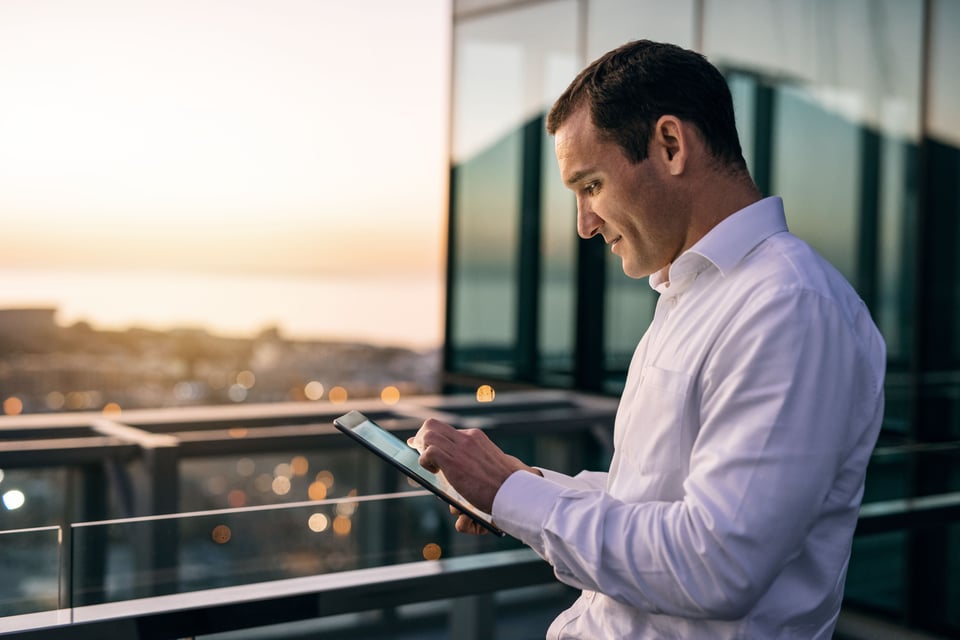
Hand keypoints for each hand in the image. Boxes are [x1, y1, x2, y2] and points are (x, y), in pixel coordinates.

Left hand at [412, 418, 537, 515]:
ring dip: (422, 450)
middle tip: (419, 454)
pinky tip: (434, 474)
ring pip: (428, 434)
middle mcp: (467, 438)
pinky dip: (425, 462)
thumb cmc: (507, 488)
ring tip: (430, 468)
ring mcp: (460, 448)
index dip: (431, 439)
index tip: (422, 447)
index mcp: (476, 438)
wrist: (515, 492)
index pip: (446, 431)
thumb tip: (462, 504)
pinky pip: (429, 452)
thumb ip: (476, 477)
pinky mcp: (454, 462)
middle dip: (421, 439)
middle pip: (432, 425)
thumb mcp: (490, 473)